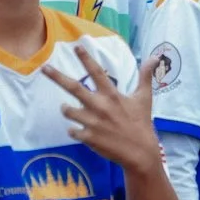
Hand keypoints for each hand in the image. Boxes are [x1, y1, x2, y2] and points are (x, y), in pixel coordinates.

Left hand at [44, 45, 162, 173]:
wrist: (140, 153)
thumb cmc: (141, 123)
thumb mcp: (144, 98)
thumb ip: (146, 76)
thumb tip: (156, 57)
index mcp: (112, 95)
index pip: (96, 72)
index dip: (86, 58)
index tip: (76, 46)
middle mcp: (99, 106)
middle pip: (73, 88)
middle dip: (56, 76)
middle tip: (44, 68)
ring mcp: (92, 122)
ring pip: (67, 111)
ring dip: (66, 108)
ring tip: (68, 108)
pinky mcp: (87, 137)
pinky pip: (72, 131)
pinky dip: (74, 130)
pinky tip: (81, 131)